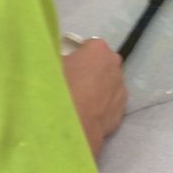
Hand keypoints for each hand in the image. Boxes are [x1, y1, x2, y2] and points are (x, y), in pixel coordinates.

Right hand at [62, 38, 126, 156]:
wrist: (70, 127)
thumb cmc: (58, 91)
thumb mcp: (50, 65)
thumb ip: (61, 58)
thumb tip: (62, 59)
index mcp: (98, 49)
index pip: (89, 45)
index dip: (78, 55)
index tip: (68, 66)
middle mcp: (114, 64)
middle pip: (102, 63)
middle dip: (91, 70)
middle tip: (73, 82)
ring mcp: (121, 88)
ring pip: (108, 83)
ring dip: (98, 88)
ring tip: (80, 102)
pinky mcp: (122, 110)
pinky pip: (110, 102)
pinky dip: (102, 106)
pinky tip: (87, 114)